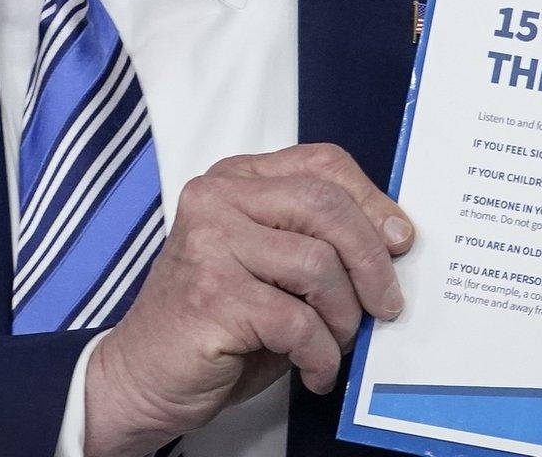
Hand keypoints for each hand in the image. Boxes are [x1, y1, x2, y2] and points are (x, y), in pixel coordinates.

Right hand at [82, 143, 414, 456]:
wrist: (141, 377)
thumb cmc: (216, 322)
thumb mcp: (270, 264)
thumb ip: (316, 239)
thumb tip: (395, 242)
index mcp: (236, 181)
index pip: (323, 165)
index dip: (373, 201)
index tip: (400, 242)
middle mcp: (218, 201)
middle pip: (327, 207)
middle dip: (372, 261)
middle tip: (386, 305)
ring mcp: (210, 245)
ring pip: (319, 265)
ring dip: (344, 317)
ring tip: (336, 343)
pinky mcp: (213, 297)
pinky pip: (298, 321)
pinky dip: (320, 354)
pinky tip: (313, 370)